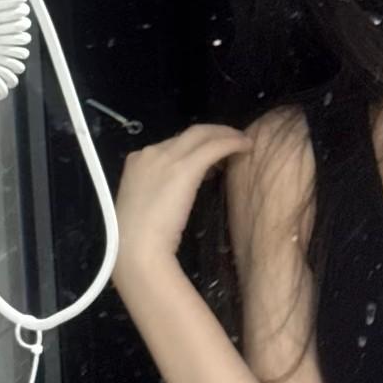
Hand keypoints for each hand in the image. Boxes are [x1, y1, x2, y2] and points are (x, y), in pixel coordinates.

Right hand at [112, 124, 252, 289]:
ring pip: (202, 134)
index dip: (193, 147)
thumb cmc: (138, 239)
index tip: (209, 156)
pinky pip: (214, 146)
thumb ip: (158, 191)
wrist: (137, 248)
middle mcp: (150, 153)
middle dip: (212, 133)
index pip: (171, 145)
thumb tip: (178, 189)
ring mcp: (166, 157)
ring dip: (224, 135)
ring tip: (241, 143)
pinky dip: (232, 143)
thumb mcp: (144, 206)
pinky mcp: (185, 167)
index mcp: (136, 162)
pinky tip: (246, 147)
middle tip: (232, 140)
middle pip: (188, 133)